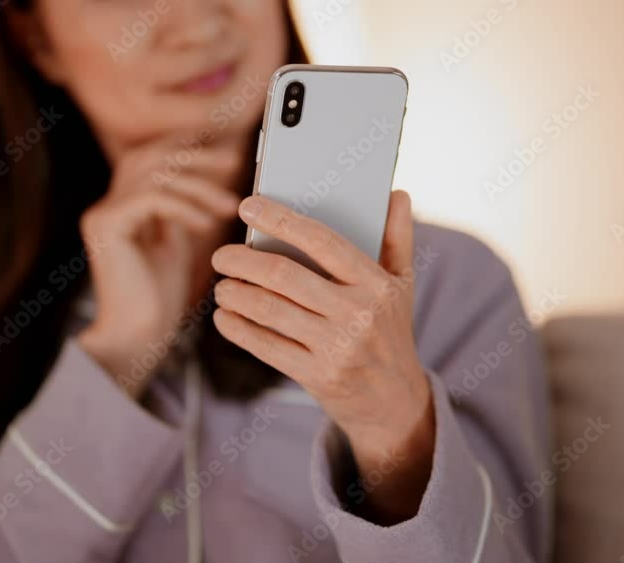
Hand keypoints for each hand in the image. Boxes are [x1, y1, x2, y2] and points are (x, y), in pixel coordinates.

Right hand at [77, 139, 243, 397]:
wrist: (137, 338)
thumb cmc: (159, 300)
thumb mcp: (174, 245)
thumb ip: (180, 212)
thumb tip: (204, 185)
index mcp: (121, 207)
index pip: (153, 157)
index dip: (188, 147)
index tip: (228, 154)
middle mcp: (106, 205)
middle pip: (152, 156)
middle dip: (197, 156)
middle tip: (236, 162)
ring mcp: (103, 214)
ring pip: (155, 174)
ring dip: (199, 186)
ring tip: (229, 206)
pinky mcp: (106, 226)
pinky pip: (151, 199)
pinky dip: (184, 207)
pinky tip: (206, 224)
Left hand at [210, 191, 435, 522]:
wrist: (394, 403)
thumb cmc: (390, 332)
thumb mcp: (402, 286)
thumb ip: (398, 238)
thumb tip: (397, 194)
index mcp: (376, 284)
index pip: (322, 241)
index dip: (280, 219)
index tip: (248, 206)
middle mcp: (357, 314)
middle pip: (283, 275)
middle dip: (241, 261)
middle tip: (221, 256)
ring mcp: (337, 347)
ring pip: (268, 309)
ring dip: (234, 295)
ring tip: (222, 286)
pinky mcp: (317, 376)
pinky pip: (265, 346)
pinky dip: (237, 329)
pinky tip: (224, 317)